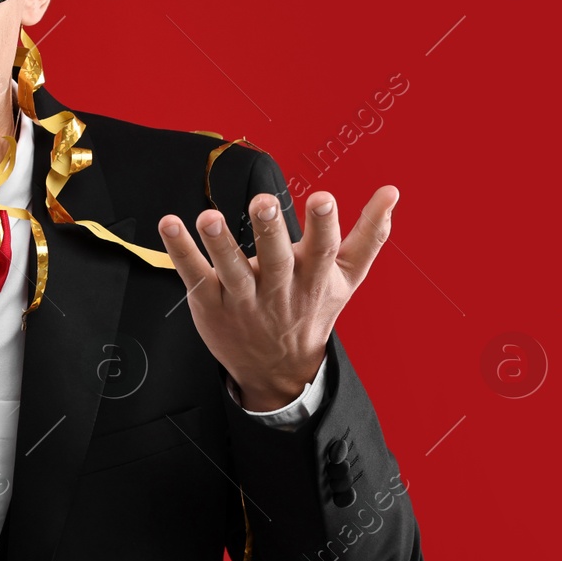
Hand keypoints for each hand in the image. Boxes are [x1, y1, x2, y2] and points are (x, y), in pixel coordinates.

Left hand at [156, 184, 397, 410]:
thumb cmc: (313, 309)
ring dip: (219, 243)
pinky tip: (169, 224)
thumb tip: (392, 192)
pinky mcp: (211, 303)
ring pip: (231, 270)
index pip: (323, 249)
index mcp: (314, 277)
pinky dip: (181, 251)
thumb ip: (370, 234)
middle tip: (264, 201)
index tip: (323, 197)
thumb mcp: (347, 277)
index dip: (324, 224)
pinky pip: (194, 275)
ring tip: (209, 217)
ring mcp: (243, 298)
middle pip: (276, 259)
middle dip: (270, 229)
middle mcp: (279, 288)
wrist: (278, 368)